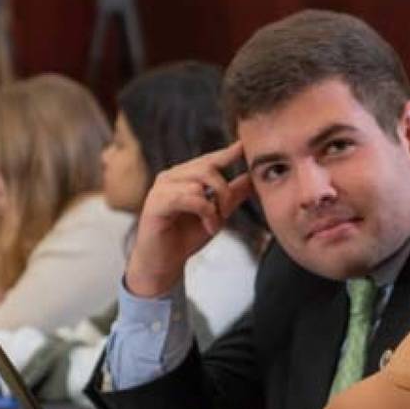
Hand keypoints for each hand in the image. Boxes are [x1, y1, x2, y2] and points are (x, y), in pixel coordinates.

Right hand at [125, 141, 253, 297]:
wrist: (164, 263)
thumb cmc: (186, 237)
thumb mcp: (217, 213)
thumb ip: (232, 194)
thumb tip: (253, 178)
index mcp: (184, 176)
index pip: (209, 159)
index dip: (227, 152)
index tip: (244, 145)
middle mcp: (171, 176)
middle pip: (207, 168)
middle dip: (225, 191)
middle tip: (227, 212)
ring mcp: (162, 188)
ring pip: (199, 183)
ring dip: (214, 208)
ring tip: (213, 225)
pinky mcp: (157, 203)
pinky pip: (190, 197)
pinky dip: (205, 213)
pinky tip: (208, 227)